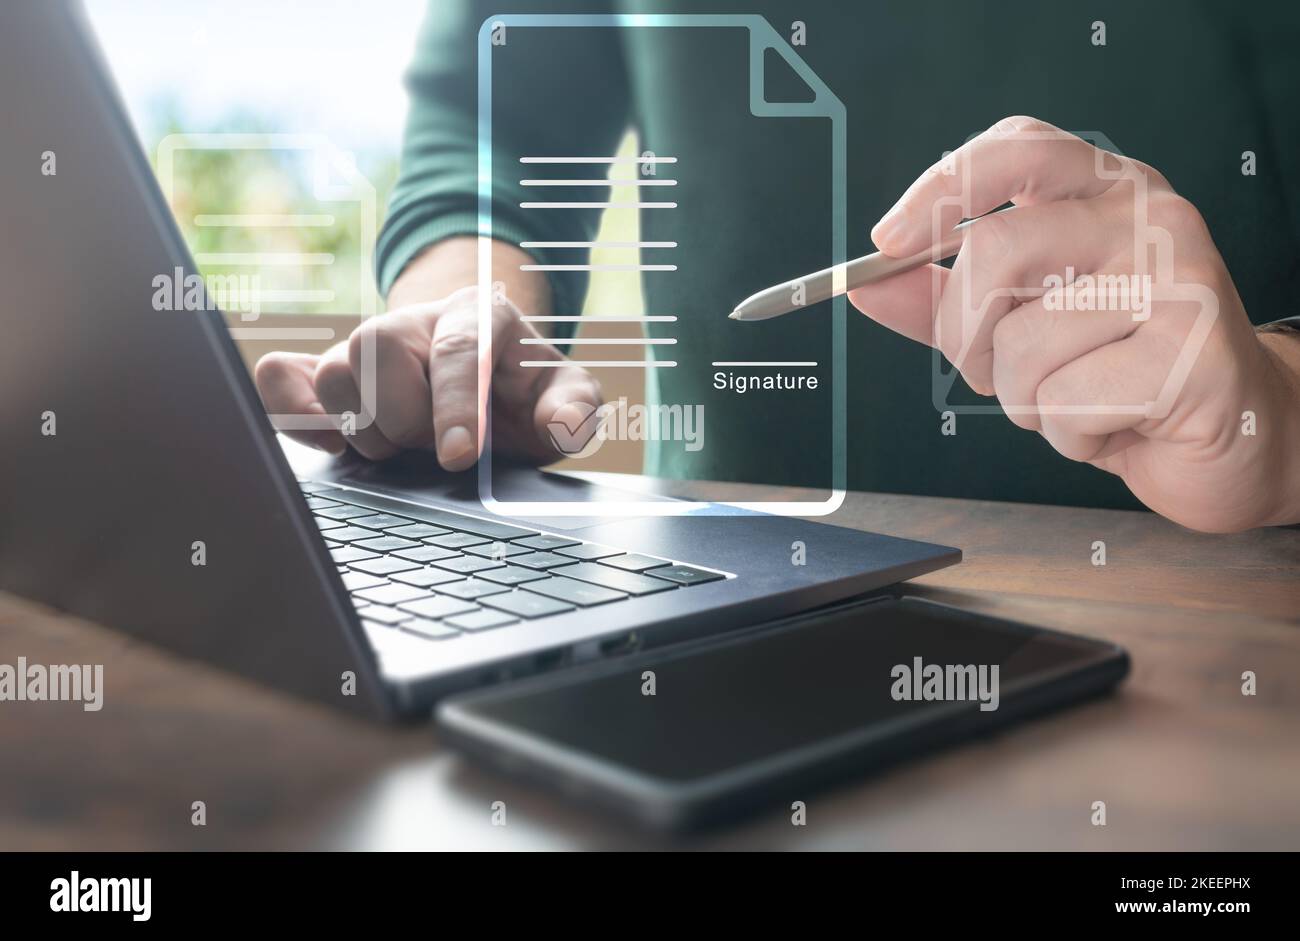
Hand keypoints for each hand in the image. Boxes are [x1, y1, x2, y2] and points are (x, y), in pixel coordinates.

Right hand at [254, 239, 600, 469]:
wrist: (482, 386)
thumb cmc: (524, 394)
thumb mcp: (564, 397)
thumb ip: (574, 408)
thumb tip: (562, 426)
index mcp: (479, 314)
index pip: (455, 348)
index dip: (454, 405)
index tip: (457, 455)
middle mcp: (414, 320)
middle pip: (377, 348)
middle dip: (406, 416)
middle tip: (434, 445)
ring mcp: (364, 343)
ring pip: (332, 370)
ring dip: (363, 426)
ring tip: (402, 443)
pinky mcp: (323, 370)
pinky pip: (280, 377)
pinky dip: (293, 412)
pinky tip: (332, 439)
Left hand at [851, 116, 1299, 531]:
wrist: (1223, 441)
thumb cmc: (1114, 376)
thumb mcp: (1014, 329)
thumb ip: (941, 304)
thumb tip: (865, 284)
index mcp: (1100, 193)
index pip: (1015, 148)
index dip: (940, 189)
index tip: (886, 245)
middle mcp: (1145, 215)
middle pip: (993, 253)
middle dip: (967, 338)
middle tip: (1001, 371)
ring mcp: (1178, 275)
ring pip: (1022, 345)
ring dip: (1024, 402)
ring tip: (1078, 400)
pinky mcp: (1195, 350)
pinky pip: (1067, 400)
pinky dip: (1068, 436)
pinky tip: (1114, 425)